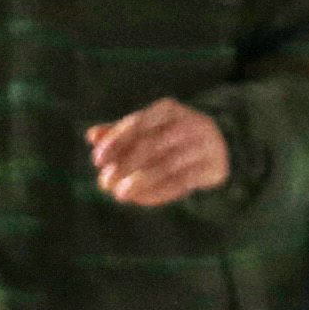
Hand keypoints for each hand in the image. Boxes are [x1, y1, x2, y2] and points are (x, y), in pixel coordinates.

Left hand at [86, 98, 230, 205]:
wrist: (217, 148)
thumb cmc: (170, 138)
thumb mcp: (147, 130)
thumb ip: (120, 133)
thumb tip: (92, 135)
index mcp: (170, 109)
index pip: (139, 122)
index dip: (116, 141)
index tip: (97, 161)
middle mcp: (191, 122)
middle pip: (153, 143)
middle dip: (125, 164)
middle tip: (105, 183)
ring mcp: (206, 144)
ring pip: (168, 164)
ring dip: (140, 181)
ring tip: (120, 194)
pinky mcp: (214, 166)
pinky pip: (183, 182)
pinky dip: (159, 192)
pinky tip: (141, 200)